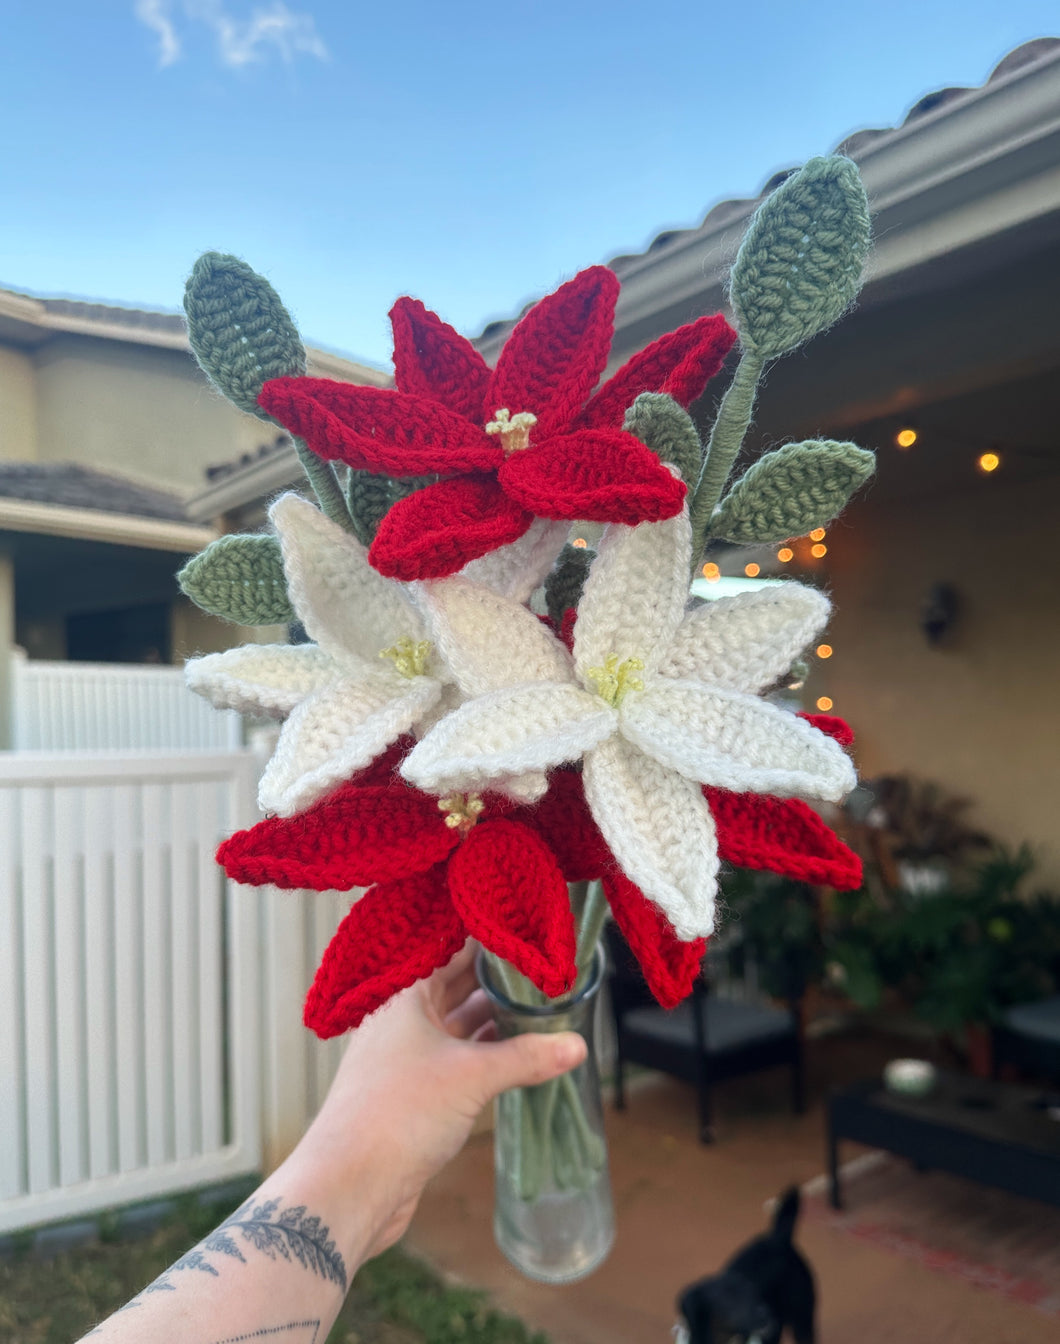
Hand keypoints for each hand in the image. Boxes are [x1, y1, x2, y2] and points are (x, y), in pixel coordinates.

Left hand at [294, 943, 586, 1258]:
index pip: (451, 955)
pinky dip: (483, 1058)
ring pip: (457, 1029)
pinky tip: (516, 1060)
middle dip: (497, 986)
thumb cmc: (399, 1112)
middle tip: (543, 978)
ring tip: (539, 1014)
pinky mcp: (412, 1095)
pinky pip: (455, 1064)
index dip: (489, 947)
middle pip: (456, 991)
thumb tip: (577, 1044)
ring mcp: (405, 1060)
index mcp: (405, 998)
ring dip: (493, 1024)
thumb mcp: (472, 1076)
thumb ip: (526, 1056)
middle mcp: (402, 1022)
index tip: (528, 941)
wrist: (351, 1185)